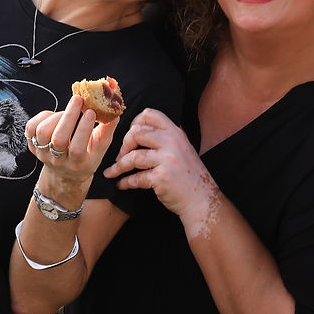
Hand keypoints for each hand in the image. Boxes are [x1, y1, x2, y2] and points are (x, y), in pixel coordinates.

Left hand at [26, 95, 118, 195]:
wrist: (65, 174)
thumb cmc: (85, 158)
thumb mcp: (99, 149)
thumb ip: (106, 131)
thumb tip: (115, 110)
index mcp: (78, 164)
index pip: (78, 148)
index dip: (84, 128)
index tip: (91, 111)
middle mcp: (59, 161)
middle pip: (59, 139)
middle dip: (69, 116)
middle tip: (78, 99)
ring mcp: (43, 154)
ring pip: (43, 132)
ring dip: (57, 116)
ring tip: (68, 111)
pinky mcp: (32, 146)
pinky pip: (31, 128)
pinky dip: (43, 116)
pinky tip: (54, 116)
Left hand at [103, 109, 217, 223]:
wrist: (201, 199)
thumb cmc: (188, 175)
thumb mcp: (183, 148)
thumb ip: (166, 137)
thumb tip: (139, 130)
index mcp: (176, 132)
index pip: (149, 114)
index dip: (134, 122)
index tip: (129, 137)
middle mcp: (172, 142)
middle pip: (136, 133)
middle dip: (124, 145)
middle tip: (120, 157)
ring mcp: (167, 159)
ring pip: (133, 156)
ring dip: (118, 166)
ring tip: (111, 172)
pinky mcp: (161, 177)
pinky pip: (136, 177)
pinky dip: (125, 182)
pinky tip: (121, 184)